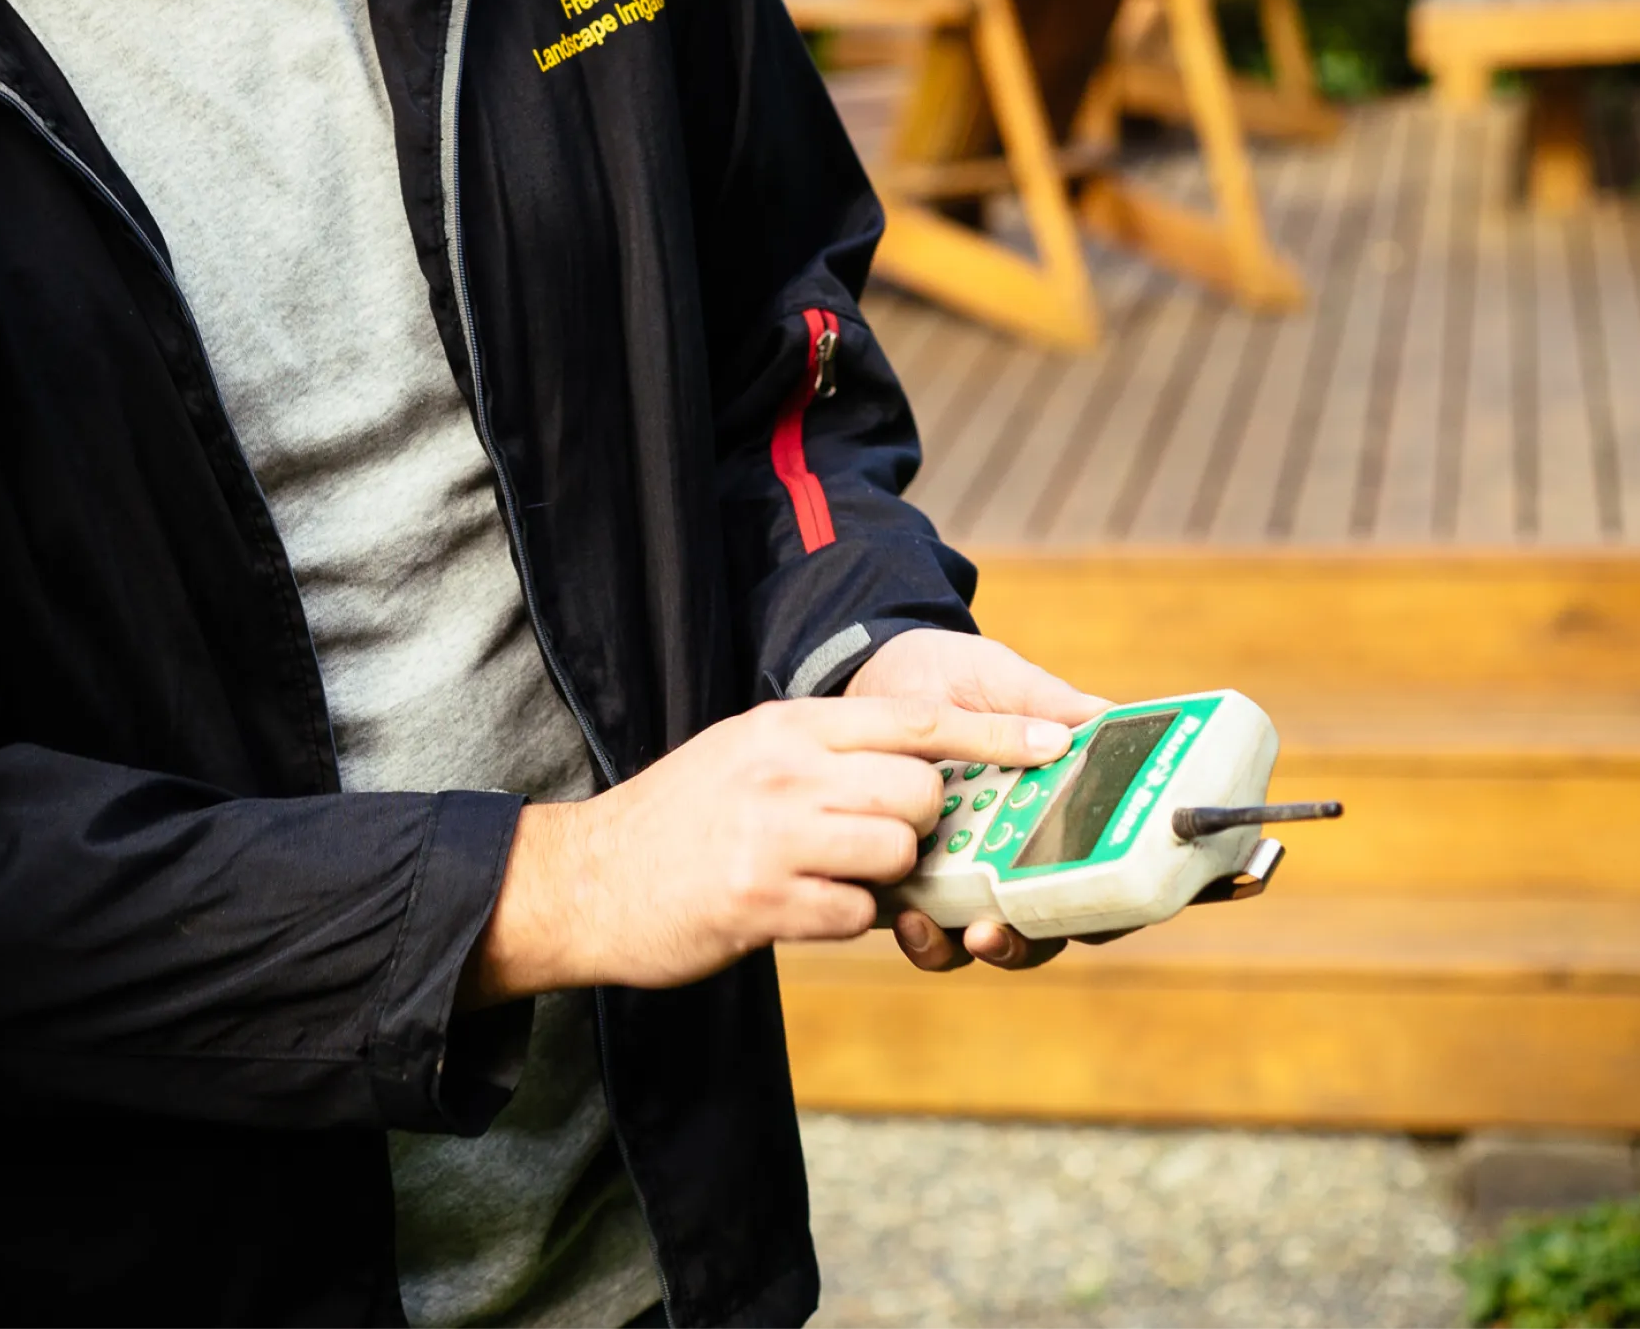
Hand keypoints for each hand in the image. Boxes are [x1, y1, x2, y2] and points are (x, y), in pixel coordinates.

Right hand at [461, 689, 1085, 1006]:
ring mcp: (772, 834)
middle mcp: (784, 769)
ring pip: (896, 852)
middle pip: (920, 792)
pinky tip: (800, 911)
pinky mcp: (760, 901)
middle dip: (922, 829)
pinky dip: (846, 921)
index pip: (914, 717)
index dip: (995, 734)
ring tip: (834, 879)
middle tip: (882, 846)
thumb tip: (919, 775)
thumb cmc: (677, 821)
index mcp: (787, 725)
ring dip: (886, 880)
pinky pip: (855, 915)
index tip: (1057, 740)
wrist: (582, 880)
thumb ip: (822, 758)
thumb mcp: (745, 756)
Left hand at [843, 629, 1111, 972]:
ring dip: (970, 947)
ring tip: (946, 928)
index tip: (1104, 911)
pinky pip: (923, 926)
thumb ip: (1051, 704)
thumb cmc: (952, 676)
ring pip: (984, 936)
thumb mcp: (1003, 680)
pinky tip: (908, 916)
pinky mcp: (908, 876)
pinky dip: (921, 935)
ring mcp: (963, 869)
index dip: (1116, 906)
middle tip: (1000, 929)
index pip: (1105, 875)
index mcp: (1057, 809)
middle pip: (1046, 925)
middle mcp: (1017, 851)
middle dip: (1029, 940)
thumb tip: (1105, 718)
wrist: (873, 669)